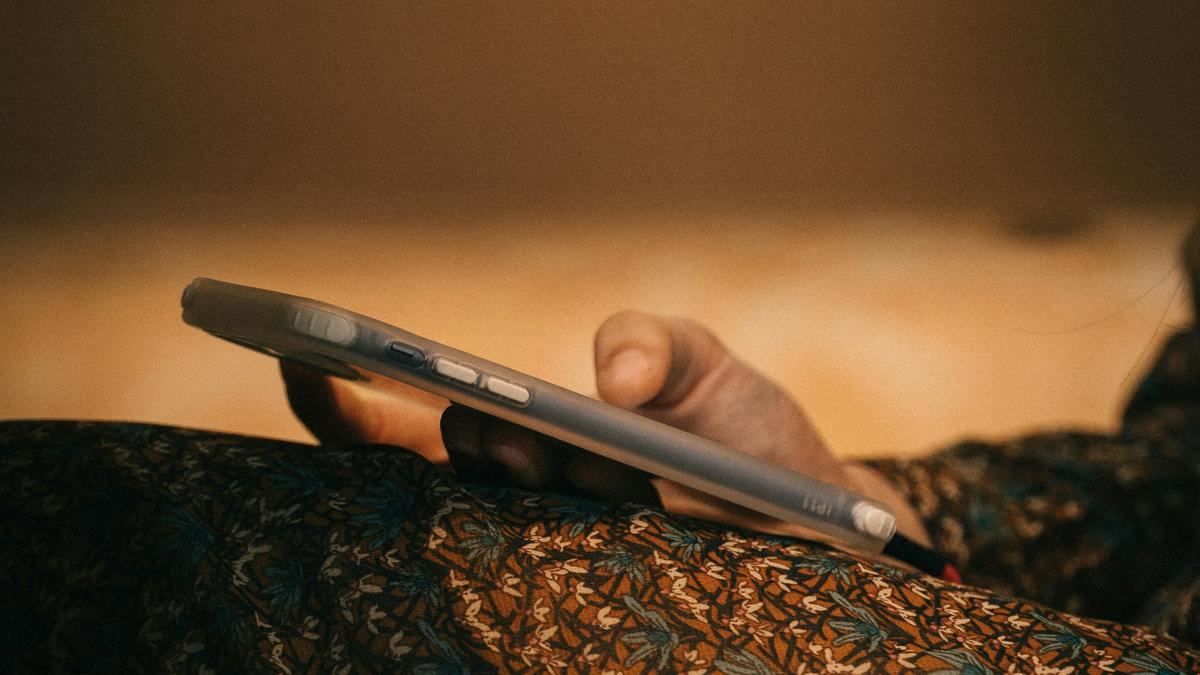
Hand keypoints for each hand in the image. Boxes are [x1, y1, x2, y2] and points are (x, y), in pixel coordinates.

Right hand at [280, 311, 929, 546]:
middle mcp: (526, 504)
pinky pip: (552, 588)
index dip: (343, 395)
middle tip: (446, 398)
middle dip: (422, 432)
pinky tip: (579, 507)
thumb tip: (609, 384)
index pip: (409, 424)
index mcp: (525, 440)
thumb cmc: (744, 438)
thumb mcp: (701, 365)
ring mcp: (562, 555)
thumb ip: (650, 342)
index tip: (297, 350)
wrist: (829, 521)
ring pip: (492, 524)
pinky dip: (540, 559)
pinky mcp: (608, 600)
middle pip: (433, 476)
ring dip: (502, 473)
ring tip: (531, 440)